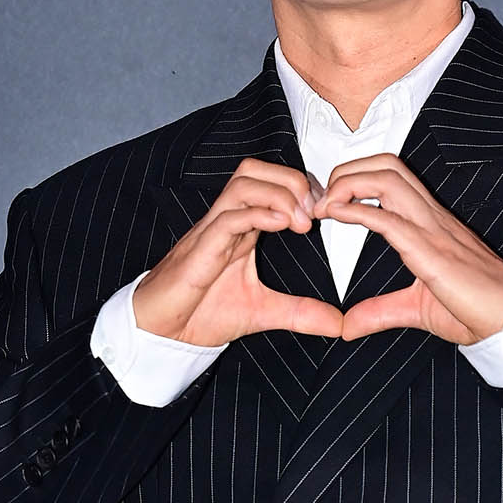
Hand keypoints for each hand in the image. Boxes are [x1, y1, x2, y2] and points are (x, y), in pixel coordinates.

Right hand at [132, 157, 344, 346]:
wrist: (163, 332)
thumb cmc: (202, 312)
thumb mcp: (264, 312)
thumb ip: (301, 313)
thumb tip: (338, 324)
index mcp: (242, 227)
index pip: (270, 182)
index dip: (300, 188)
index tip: (324, 213)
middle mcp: (227, 221)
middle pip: (255, 170)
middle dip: (291, 180)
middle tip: (314, 212)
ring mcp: (212, 231)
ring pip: (243, 184)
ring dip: (279, 194)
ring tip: (301, 221)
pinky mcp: (201, 249)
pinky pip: (228, 217)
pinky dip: (257, 214)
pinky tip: (280, 225)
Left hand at [312, 153, 502, 344]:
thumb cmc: (473, 309)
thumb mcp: (416, 309)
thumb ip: (379, 312)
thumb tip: (347, 326)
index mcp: (429, 222)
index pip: (391, 176)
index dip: (356, 178)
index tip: (329, 203)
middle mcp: (430, 216)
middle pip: (387, 164)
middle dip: (347, 171)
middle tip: (322, 200)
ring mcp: (432, 229)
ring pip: (387, 179)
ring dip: (348, 184)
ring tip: (325, 206)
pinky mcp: (431, 251)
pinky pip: (389, 219)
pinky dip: (357, 210)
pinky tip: (336, 215)